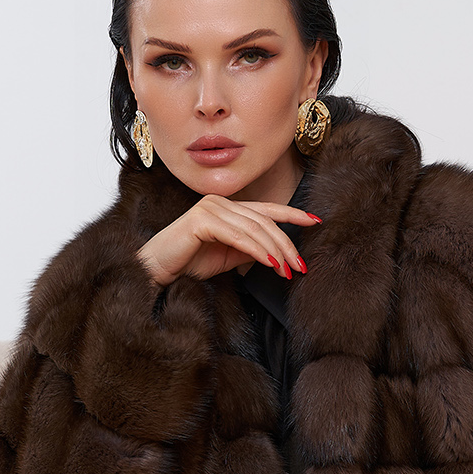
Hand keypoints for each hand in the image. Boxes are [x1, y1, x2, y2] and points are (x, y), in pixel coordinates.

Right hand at [137, 196, 317, 285]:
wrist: (157, 271)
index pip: (266, 209)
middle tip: (300, 266)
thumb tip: (277, 252)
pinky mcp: (201, 220)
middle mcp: (219, 202)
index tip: (315, 221)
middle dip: (287, 244)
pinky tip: (271, 264)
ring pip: (255, 229)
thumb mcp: (228, 257)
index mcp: (227, 208)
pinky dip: (257, 250)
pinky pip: (238, 236)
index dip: (292, 214)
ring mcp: (210, 208)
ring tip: (288, 271)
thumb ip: (250, 249)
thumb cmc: (189, 264)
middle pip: (264, 221)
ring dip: (275, 252)